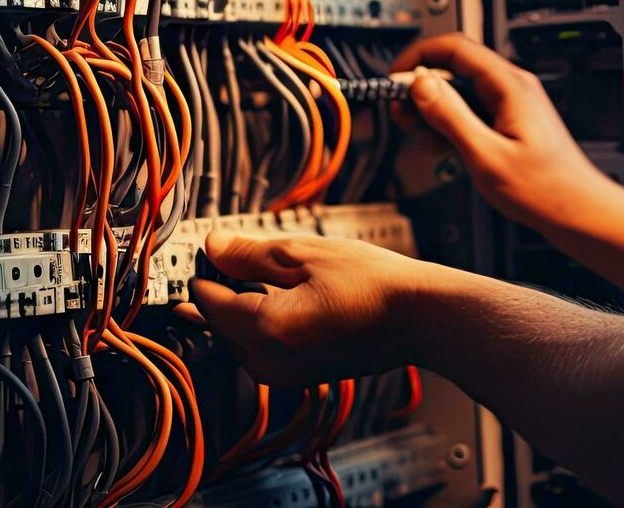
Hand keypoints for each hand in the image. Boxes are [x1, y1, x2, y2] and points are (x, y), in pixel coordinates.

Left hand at [174, 230, 433, 385]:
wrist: (419, 319)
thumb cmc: (371, 283)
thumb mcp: (306, 254)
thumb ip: (250, 254)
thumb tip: (212, 247)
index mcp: (266, 328)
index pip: (208, 300)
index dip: (203, 270)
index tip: (207, 248)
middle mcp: (268, 361)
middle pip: (219, 325)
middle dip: (218, 292)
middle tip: (223, 257)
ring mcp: (284, 374)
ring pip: (238, 340)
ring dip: (238, 310)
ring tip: (248, 277)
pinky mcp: (300, 376)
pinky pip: (261, 351)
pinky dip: (260, 326)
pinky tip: (276, 300)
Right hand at [391, 33, 618, 229]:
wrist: (579, 213)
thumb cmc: (545, 191)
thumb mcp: (486, 156)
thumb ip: (451, 117)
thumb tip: (421, 85)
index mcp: (509, 86)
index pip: (455, 48)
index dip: (418, 56)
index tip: (394, 78)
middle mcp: (512, 87)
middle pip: (456, 67)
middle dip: (422, 88)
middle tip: (401, 114)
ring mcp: (513, 104)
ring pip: (461, 91)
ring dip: (434, 109)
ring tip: (419, 135)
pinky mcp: (511, 122)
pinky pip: (473, 110)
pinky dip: (451, 123)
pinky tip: (441, 147)